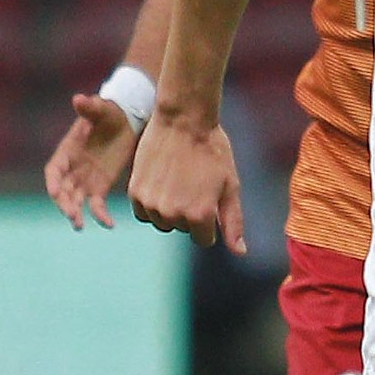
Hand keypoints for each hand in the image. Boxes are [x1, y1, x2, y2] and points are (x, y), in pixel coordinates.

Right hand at [43, 94, 138, 230]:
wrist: (125, 121)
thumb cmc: (109, 113)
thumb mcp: (101, 109)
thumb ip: (90, 107)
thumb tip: (79, 98)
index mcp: (67, 151)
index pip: (54, 170)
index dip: (53, 181)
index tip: (55, 192)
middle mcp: (72, 168)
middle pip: (63, 190)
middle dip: (64, 203)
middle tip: (71, 215)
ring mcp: (85, 179)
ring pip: (75, 200)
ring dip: (75, 213)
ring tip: (79, 225)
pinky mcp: (100, 186)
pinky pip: (97, 204)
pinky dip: (100, 215)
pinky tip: (109, 225)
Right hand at [129, 112, 244, 253]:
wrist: (183, 121)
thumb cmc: (213, 152)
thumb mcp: (230, 187)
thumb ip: (233, 223)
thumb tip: (239, 252)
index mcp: (200, 216)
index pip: (203, 239)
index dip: (209, 219)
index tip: (209, 196)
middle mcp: (173, 215)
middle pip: (183, 229)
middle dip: (190, 212)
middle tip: (193, 182)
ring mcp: (152, 205)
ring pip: (163, 222)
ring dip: (170, 209)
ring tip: (178, 179)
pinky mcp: (135, 193)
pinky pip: (144, 213)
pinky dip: (152, 202)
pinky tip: (162, 180)